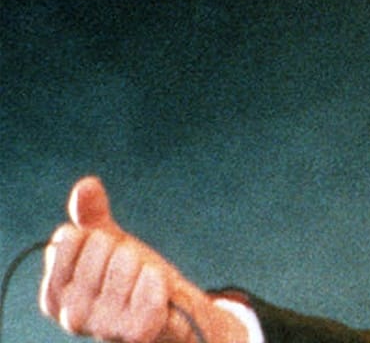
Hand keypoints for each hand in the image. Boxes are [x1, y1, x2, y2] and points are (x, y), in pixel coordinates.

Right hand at [39, 177, 245, 342]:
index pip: (69, 238)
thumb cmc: (132, 276)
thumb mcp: (108, 242)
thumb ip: (91, 216)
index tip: (106, 257)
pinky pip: (151, 286)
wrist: (171, 309)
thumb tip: (87, 184)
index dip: (97, 237)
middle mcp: (71, 316)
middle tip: (132, 273)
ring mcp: (102, 327)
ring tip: (144, 284)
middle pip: (99, 246)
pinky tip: (159, 292)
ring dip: (143, 266)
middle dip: (122, 251)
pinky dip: (159, 281)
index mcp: (54, 295)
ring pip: (126, 263)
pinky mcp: (136, 332)